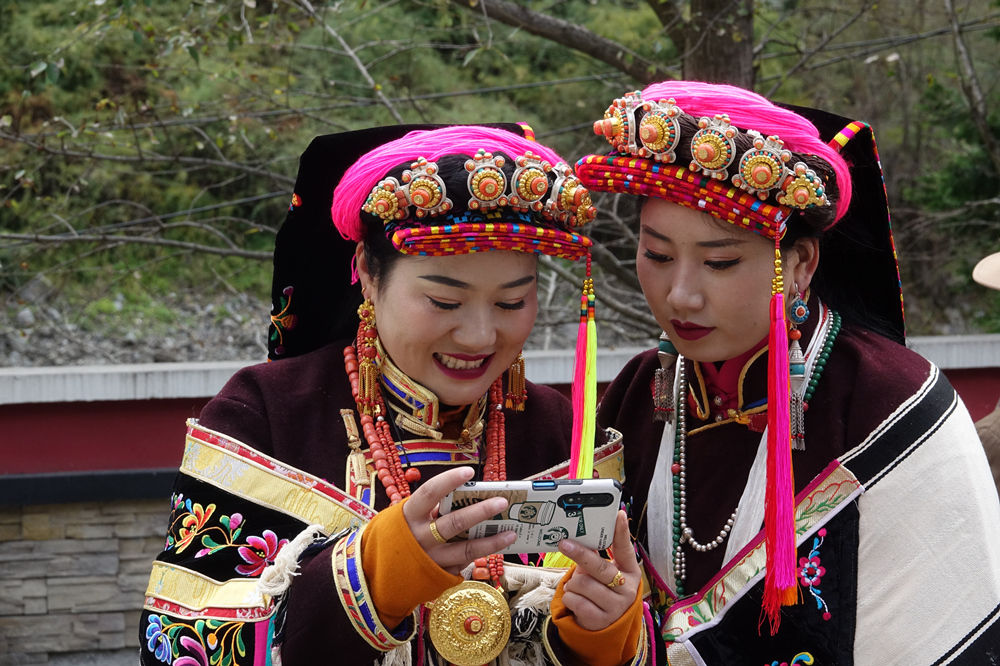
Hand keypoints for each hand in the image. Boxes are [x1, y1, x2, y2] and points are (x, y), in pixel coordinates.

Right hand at [402, 467, 516, 574]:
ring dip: (492, 541)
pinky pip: (464, 562)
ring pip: (466, 549)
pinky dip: (482, 554)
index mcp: (409, 515)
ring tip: (512, 532)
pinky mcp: (439, 574)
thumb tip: (468, 496)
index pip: (429, 492)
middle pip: (454, 522)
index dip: (449, 480)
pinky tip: (498, 546)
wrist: (378, 573)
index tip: (470, 472)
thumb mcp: (406, 517)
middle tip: (502, 501)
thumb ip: (432, 508)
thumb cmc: (399, 535)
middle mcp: (420, 538)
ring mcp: (431, 559)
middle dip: (481, 511)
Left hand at [556, 510, 639, 631]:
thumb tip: (578, 541)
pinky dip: (570, 598)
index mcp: (630, 572)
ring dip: (573, 584)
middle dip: (580, 554)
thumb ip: (596, 559)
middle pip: (600, 568)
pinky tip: (577, 601)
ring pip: (582, 584)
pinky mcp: (601, 621)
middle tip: (564, 543)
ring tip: (578, 588)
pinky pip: (575, 601)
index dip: (621, 532)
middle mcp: (627, 589)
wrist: (605, 628)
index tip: (618, 514)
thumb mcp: (604, 575)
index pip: (625, 549)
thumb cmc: (602, 592)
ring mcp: (616, 607)